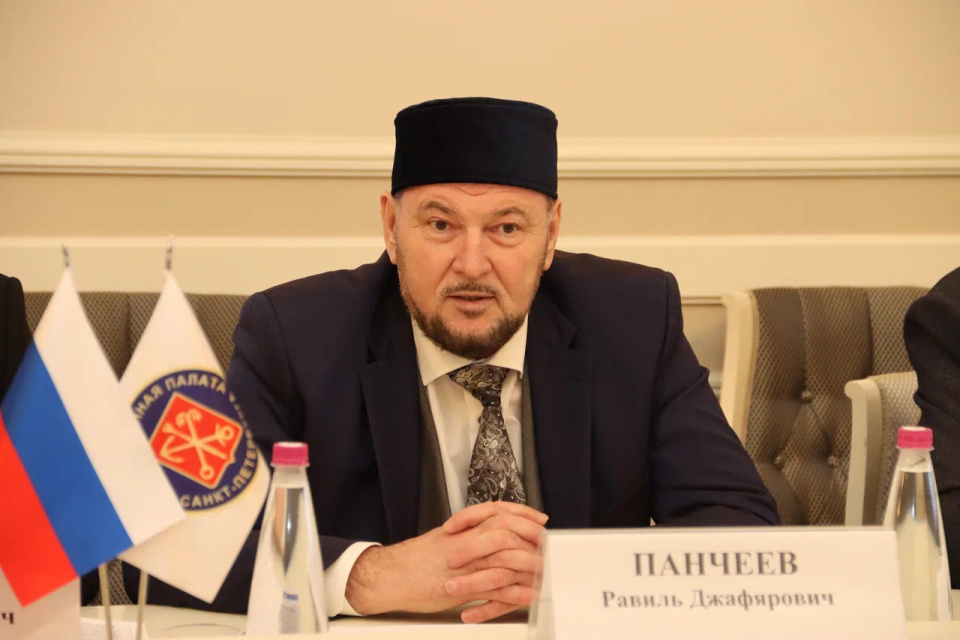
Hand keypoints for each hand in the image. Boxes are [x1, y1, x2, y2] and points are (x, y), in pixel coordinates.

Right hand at [344, 501, 547, 621]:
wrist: (389, 577)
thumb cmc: (414, 561)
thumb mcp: (443, 539)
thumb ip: (467, 535)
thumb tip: (489, 532)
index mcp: (462, 529)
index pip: (498, 512)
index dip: (522, 513)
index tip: (539, 518)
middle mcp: (464, 542)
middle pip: (506, 530)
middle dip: (531, 536)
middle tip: (548, 542)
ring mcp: (463, 565)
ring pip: (503, 558)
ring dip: (528, 564)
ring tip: (545, 570)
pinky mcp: (460, 588)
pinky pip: (493, 589)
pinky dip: (513, 593)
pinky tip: (527, 595)